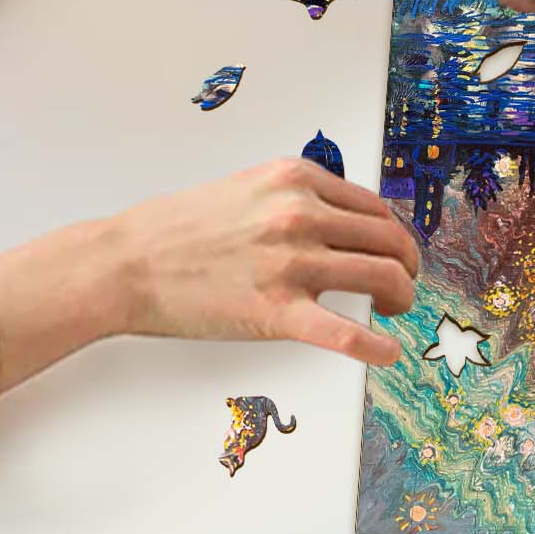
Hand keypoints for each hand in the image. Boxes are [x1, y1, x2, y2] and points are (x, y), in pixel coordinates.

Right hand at [0, 159, 420, 379]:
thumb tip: (342, 221)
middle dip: (407, 264)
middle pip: (387, 239)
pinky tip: (388, 353)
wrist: (127, 262)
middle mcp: (301, 214)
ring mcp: (291, 262)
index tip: (397, 250)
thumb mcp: (249, 187)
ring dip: (400, 296)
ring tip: (395, 309)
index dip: (395, 233)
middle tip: (405, 283)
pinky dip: (375, 346)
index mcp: (297, 180)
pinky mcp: (275, 311)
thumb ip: (297, 196)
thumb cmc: (180, 229)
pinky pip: (343, 332)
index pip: (374, 207)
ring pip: (381, 275)